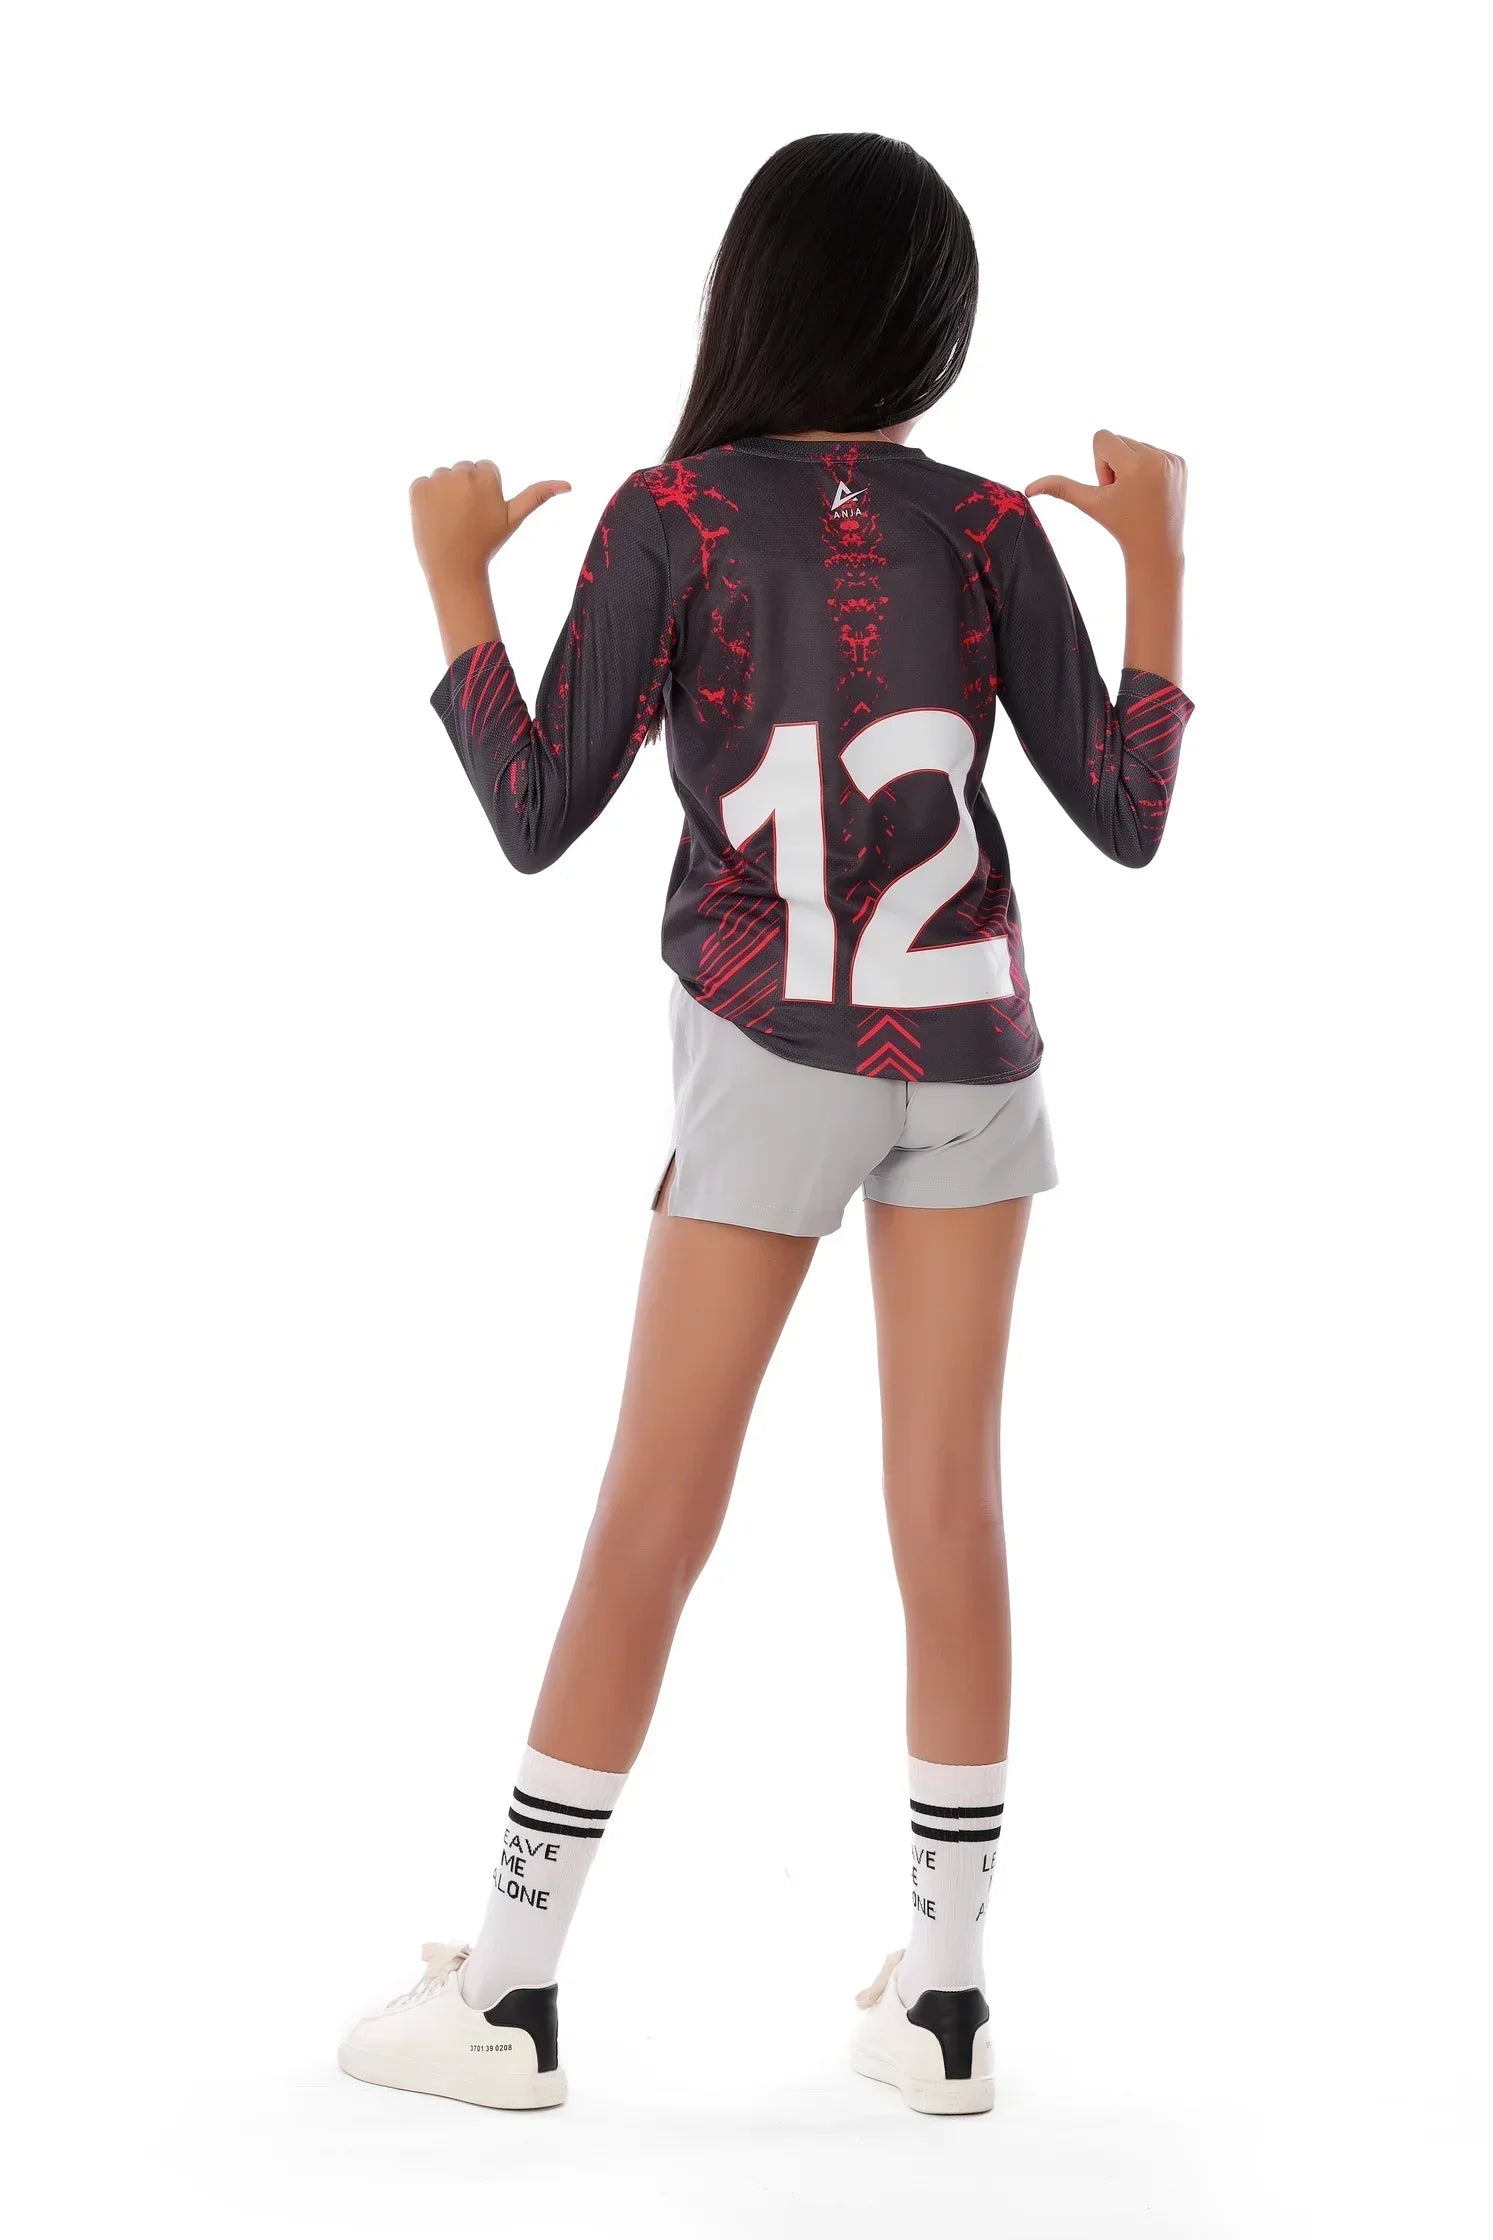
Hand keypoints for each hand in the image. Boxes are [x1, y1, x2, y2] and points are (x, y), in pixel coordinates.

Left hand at [409, 459, 570, 586]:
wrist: (454, 569)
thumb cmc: (486, 544)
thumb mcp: (514, 518)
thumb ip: (537, 496)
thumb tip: (568, 485)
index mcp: (487, 475)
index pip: (484, 469)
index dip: (483, 493)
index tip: (481, 513)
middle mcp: (462, 472)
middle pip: (462, 469)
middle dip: (463, 490)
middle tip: (465, 519)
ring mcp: (438, 479)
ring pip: (442, 476)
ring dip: (444, 494)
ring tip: (450, 520)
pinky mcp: (417, 488)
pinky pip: (422, 484)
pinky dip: (425, 500)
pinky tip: (433, 518)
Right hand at [1026, 431, 1185, 562]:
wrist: (1156, 548)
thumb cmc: (1120, 526)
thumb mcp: (1090, 504)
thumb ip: (1061, 488)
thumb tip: (1028, 488)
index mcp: (1135, 464)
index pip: (1102, 437)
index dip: (1100, 464)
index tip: (1112, 488)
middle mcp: (1157, 457)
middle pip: (1120, 441)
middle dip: (1116, 465)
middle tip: (1125, 494)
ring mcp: (1172, 460)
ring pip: (1137, 445)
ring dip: (1131, 467)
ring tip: (1138, 495)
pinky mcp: (1182, 463)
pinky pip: (1155, 451)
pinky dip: (1149, 469)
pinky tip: (1151, 491)